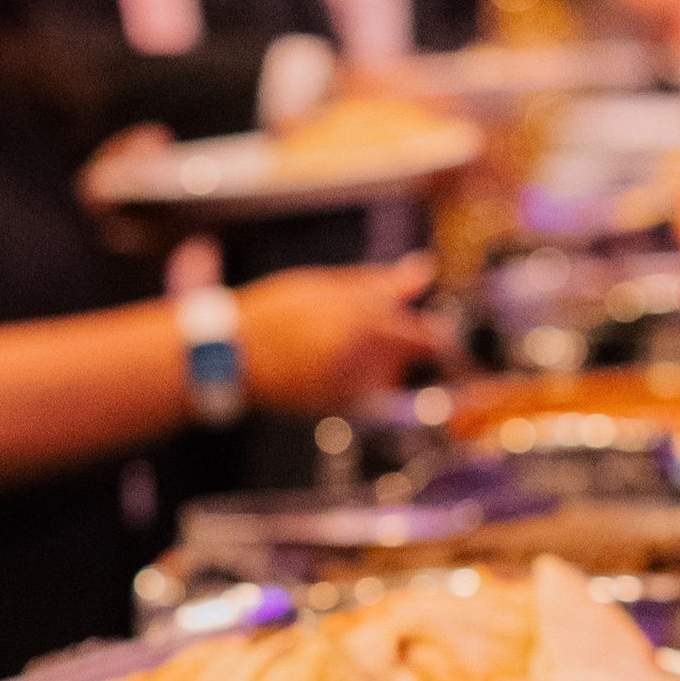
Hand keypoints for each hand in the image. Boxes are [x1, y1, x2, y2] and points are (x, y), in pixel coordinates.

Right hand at [237, 254, 455, 414]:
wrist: (234, 356)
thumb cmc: (278, 312)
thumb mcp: (329, 286)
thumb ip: (383, 283)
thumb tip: (425, 270)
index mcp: (367, 326)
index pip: (429, 340)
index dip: (441, 338)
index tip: (445, 338)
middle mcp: (366, 363)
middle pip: (406, 357)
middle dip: (396, 343)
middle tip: (355, 327)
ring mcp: (353, 391)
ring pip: (386, 375)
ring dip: (376, 362)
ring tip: (331, 345)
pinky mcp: (338, 410)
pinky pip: (365, 394)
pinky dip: (355, 379)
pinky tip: (322, 365)